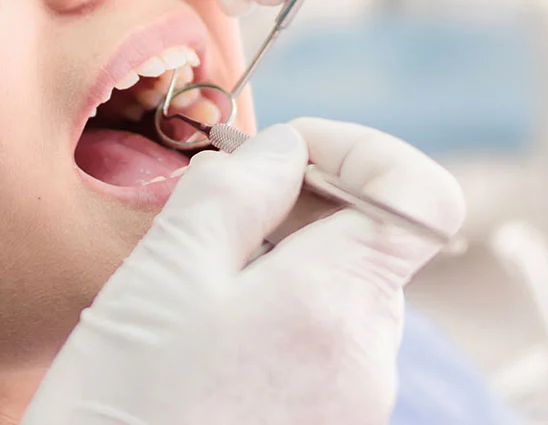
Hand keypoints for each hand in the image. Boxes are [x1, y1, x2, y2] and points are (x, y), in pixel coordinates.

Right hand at [21, 119, 464, 424]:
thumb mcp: (163, 272)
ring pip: (337, 295)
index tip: (283, 155)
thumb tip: (284, 148)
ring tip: (189, 290)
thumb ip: (235, 191)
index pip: (423, 195)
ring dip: (276, 266)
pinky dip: (270, 320)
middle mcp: (368, 360)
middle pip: (371, 243)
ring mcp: (353, 407)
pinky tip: (199, 341)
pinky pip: (318, 348)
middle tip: (210, 214)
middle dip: (298, 208)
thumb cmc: (123, 407)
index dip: (359, 150)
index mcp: (340, 303)